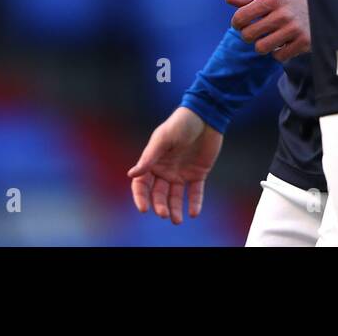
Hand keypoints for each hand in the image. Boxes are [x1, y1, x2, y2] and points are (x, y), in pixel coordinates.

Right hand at [127, 106, 222, 223]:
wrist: (206, 116)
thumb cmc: (181, 124)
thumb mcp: (163, 139)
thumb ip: (149, 157)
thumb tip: (131, 174)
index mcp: (153, 161)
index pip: (142, 184)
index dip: (140, 197)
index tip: (144, 208)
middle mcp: (165, 169)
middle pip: (158, 194)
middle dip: (160, 206)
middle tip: (164, 215)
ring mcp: (181, 172)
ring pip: (175, 197)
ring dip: (174, 209)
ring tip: (178, 220)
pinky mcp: (198, 173)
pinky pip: (195, 192)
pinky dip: (194, 203)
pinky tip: (193, 212)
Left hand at [228, 0, 310, 61]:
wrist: (330, 3)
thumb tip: (228, 0)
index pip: (241, 16)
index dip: (236, 22)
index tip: (240, 23)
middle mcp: (283, 14)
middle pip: (248, 34)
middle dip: (247, 34)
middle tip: (254, 31)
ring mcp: (294, 30)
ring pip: (261, 48)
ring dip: (261, 45)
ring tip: (268, 38)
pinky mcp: (304, 43)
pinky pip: (278, 56)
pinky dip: (277, 52)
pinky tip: (282, 43)